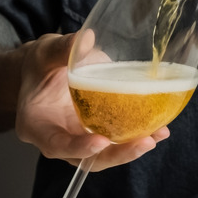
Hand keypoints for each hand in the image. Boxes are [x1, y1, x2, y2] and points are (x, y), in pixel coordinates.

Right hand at [14, 33, 168, 171]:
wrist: (47, 71)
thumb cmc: (41, 65)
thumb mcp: (45, 53)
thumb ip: (62, 49)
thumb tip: (86, 39)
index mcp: (37, 126)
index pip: (56, 145)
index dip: (78, 148)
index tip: (100, 142)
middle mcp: (60, 139)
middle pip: (89, 158)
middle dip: (118, 154)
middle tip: (144, 142)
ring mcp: (81, 139)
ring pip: (108, 154)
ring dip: (133, 148)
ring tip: (158, 135)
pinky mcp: (99, 133)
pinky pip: (120, 141)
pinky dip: (139, 137)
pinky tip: (161, 130)